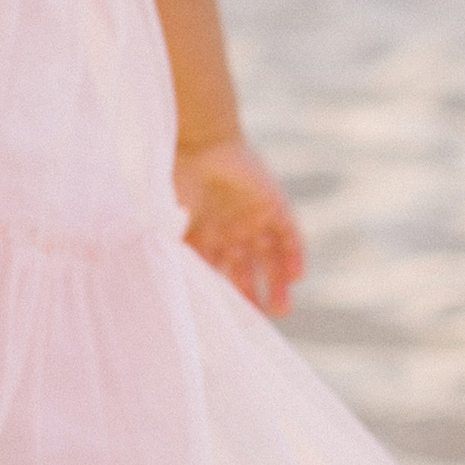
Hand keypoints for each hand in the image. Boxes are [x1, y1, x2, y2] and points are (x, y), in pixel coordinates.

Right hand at [176, 134, 304, 316]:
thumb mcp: (173, 224)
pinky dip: (293, 255)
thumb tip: (168, 289)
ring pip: (271, 258)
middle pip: (248, 271)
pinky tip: (296, 275)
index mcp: (207, 236)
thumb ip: (173, 255)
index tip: (234, 320)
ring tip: (283, 307)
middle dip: (255, 295)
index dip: (228, 296)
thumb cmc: (180, 184)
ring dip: (278, 282)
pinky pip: (289, 235)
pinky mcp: (274, 204)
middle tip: (262, 317)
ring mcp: (254, 218)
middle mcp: (232, 230)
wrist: (200, 144)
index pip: (220, 274)